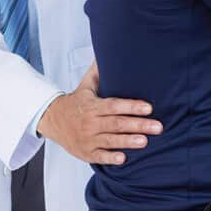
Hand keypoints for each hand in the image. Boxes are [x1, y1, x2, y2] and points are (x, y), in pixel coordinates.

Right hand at [36, 62, 162, 165]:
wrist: (52, 120)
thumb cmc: (75, 103)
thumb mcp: (85, 86)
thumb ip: (98, 72)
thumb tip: (105, 51)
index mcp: (93, 105)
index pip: (114, 105)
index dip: (131, 106)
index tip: (149, 108)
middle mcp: (91, 122)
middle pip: (117, 123)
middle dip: (138, 125)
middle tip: (158, 127)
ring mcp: (88, 138)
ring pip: (110, 140)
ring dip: (128, 141)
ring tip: (145, 141)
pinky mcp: (86, 152)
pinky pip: (100, 156)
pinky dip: (111, 158)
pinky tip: (124, 158)